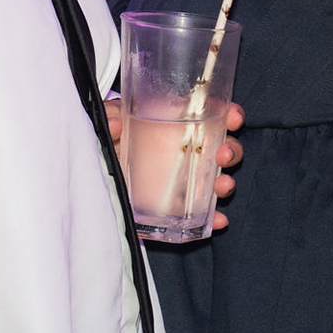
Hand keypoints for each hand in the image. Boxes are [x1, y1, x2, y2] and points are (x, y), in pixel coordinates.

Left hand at [105, 98, 246, 227]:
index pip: (212, 114)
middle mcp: (187, 150)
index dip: (229, 114)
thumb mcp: (109, 120)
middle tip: (224, 154)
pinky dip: (213, 216)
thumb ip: (109, 116)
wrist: (100, 171)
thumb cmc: (112, 140)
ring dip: (225, 182)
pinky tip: (218, 219)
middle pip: (222, 147)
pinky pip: (202, 213)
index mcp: (176, 123)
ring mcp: (185, 179)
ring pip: (217, 178)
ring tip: (222, 185)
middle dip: (232, 150)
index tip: (232, 117)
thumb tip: (115, 124)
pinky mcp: (177, 206)